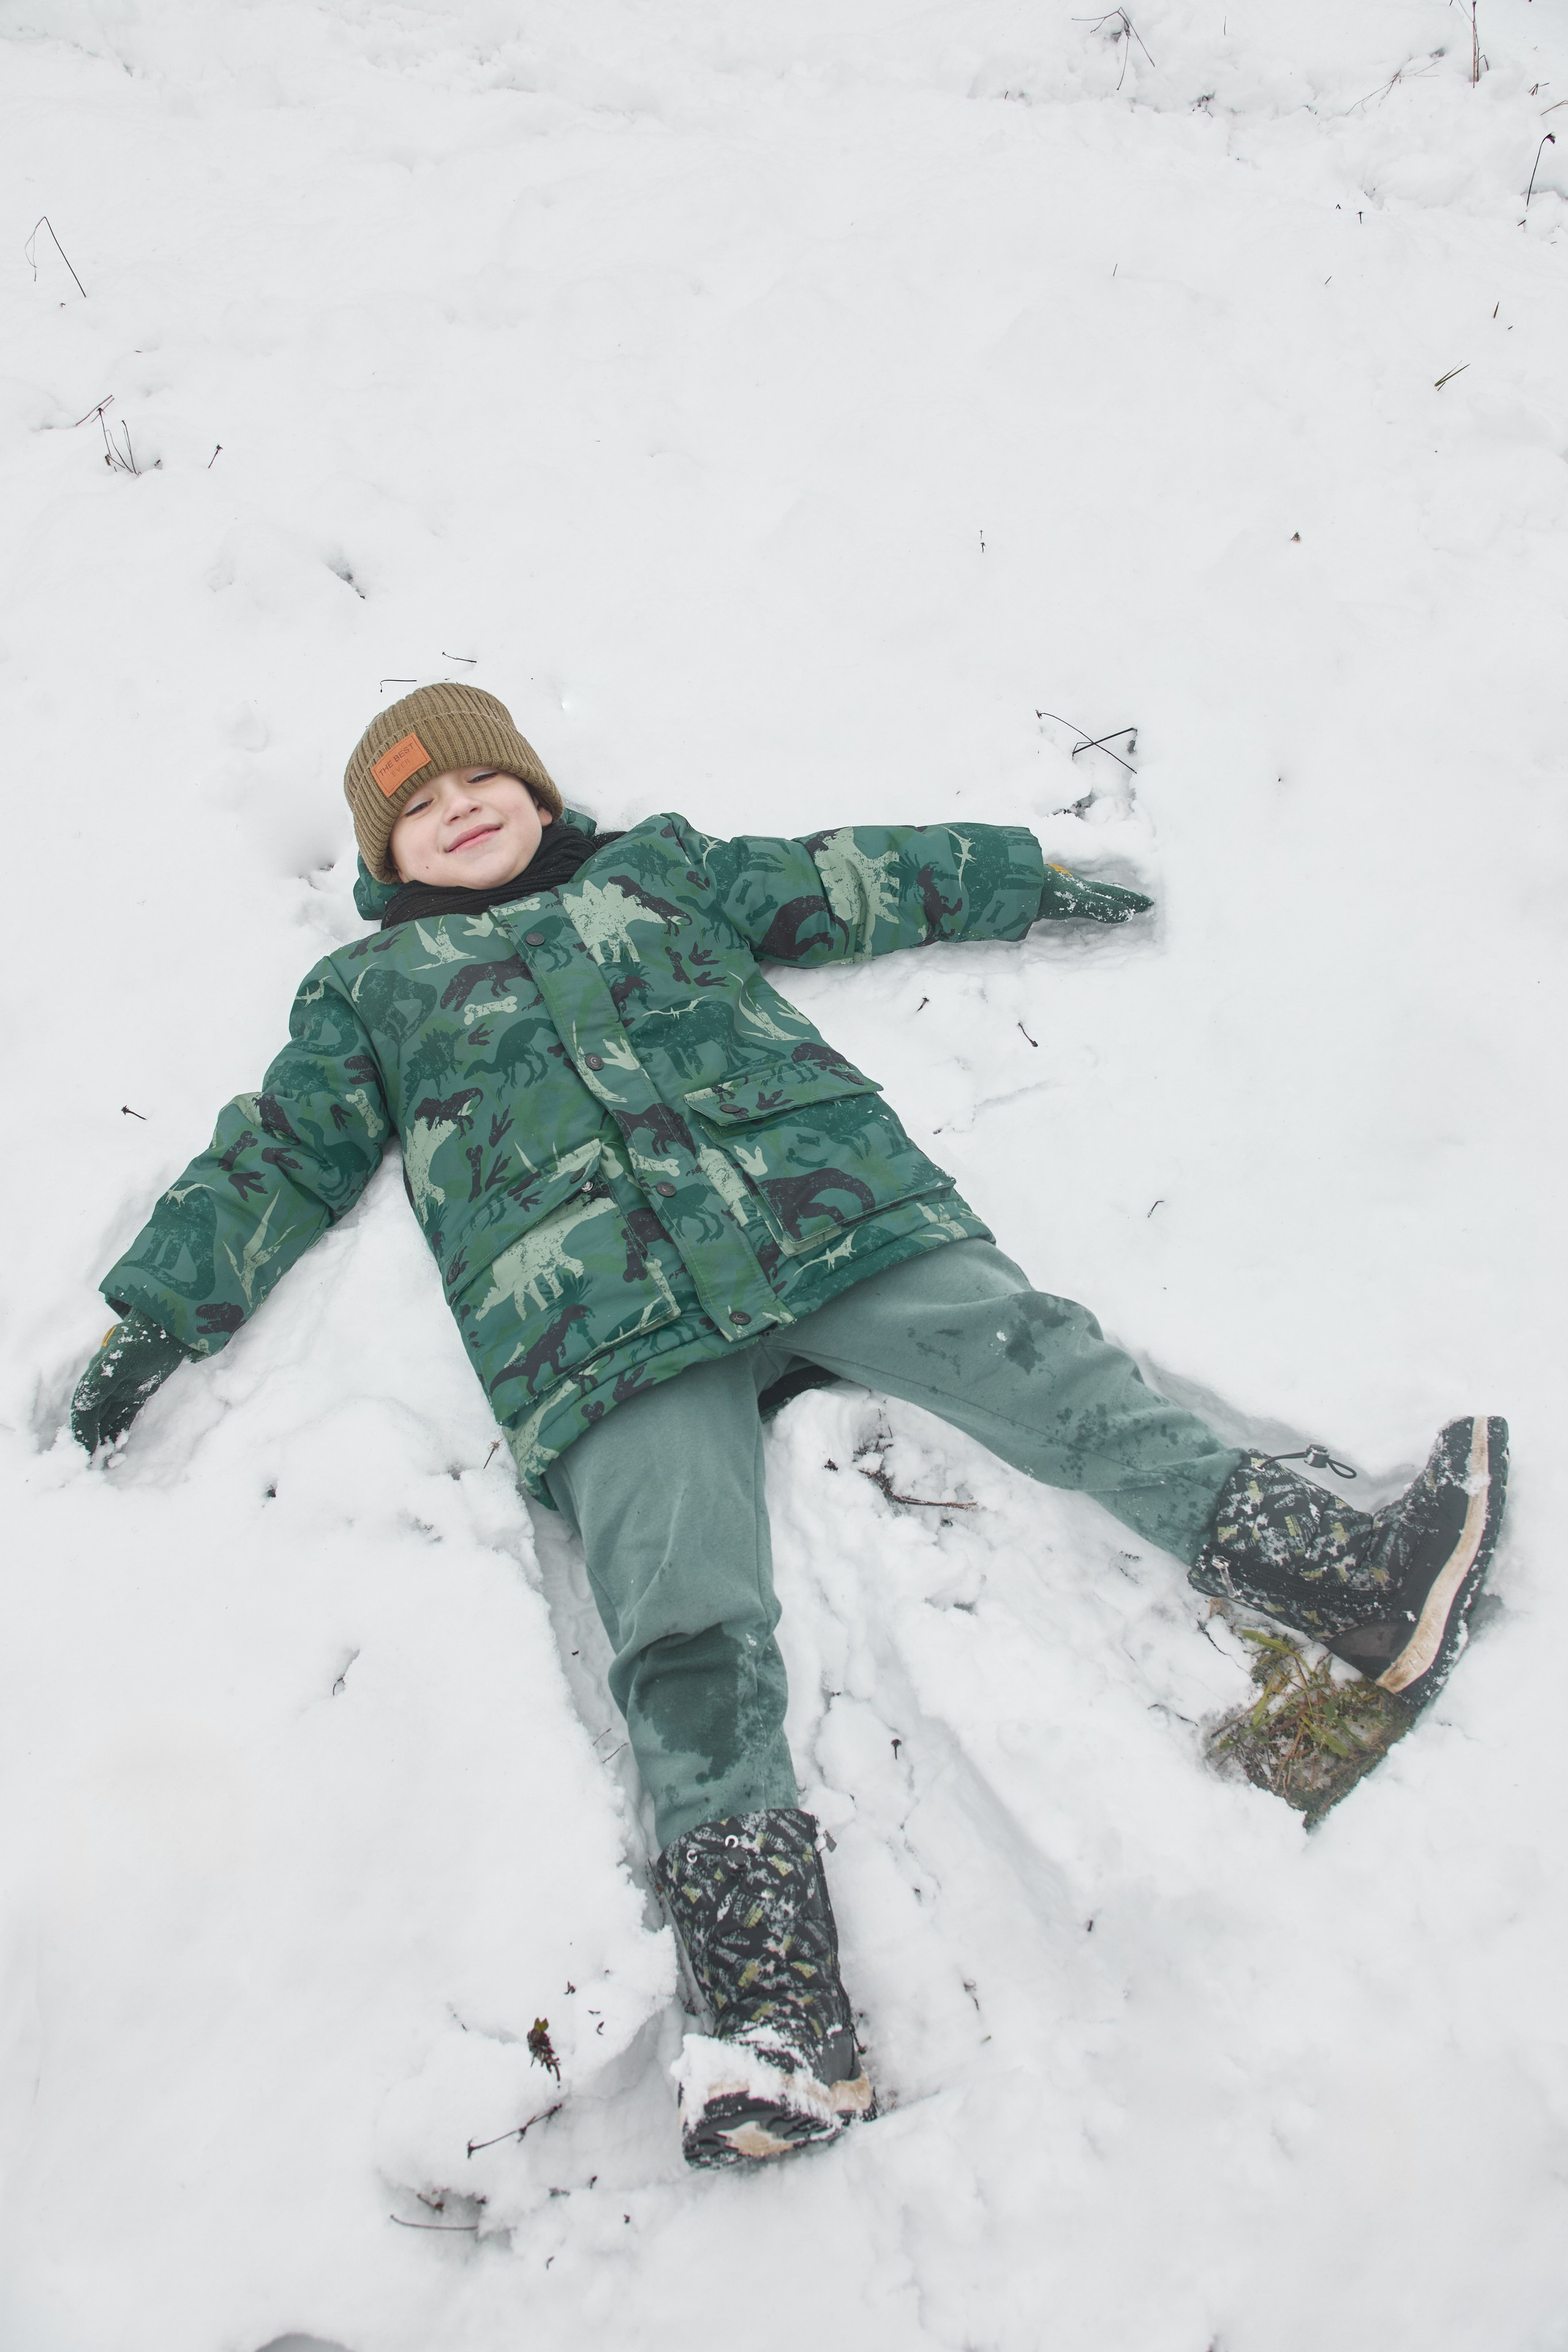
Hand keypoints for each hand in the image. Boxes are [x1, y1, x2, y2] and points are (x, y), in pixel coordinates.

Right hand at [71, 1312, 188, 1453]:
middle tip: (88, 1467)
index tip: (84, 1453)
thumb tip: (81, 1405)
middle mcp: (103, 1387)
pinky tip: (116, 1450)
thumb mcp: (121, 1358)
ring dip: (102, 1442)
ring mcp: (119, 1392)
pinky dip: (118, 1434)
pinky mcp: (135, 1395)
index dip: (81, 1432)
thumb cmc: (144, 1338)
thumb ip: (101, 1380)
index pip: (83, 1411)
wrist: (168, 1326)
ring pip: (106, 1423)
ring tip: (101, 1464)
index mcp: (94, 1378)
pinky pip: (123, 1419)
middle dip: (89, 1442)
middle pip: (91, 1420)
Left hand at [1037, 865, 1151, 923]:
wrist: (1015, 884)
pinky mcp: (1049, 897)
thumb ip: (1101, 907)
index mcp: (1086, 889)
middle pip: (1105, 892)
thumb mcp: (1078, 900)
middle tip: (1135, 900)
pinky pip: (1074, 900)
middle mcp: (1077, 887)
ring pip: (1089, 894)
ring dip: (1103, 898)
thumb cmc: (1047, 891)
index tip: (1148, 903)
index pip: (1115, 894)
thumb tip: (1127, 914)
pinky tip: (1075, 905)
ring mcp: (1063, 891)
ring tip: (1110, 900)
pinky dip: (1083, 903)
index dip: (1131, 900)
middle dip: (1121, 896)